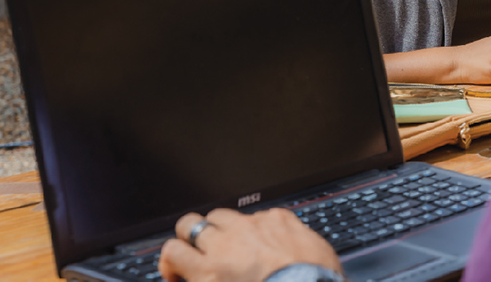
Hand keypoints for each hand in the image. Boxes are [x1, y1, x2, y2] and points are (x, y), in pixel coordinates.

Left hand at [159, 208, 340, 281]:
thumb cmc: (315, 280)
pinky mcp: (205, 269)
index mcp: (276, 221)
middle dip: (209, 230)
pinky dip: (170, 262)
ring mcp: (224, 245)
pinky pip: (174, 254)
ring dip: (186, 241)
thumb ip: (303, 244)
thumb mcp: (320, 253)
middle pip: (217, 216)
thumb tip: (306, 251)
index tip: (245, 252)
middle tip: (208, 250)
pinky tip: (172, 274)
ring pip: (190, 225)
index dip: (244, 236)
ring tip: (183, 259)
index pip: (253, 218)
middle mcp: (247, 228)